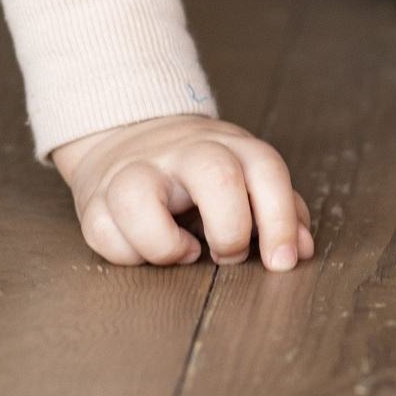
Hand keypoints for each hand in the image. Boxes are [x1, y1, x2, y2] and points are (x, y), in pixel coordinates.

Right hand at [51, 114, 314, 270]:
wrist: (129, 134)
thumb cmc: (200, 174)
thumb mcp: (247, 179)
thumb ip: (280, 211)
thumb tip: (302, 250)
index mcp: (228, 147)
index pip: (266, 171)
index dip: (280, 220)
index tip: (283, 261)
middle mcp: (182, 152)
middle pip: (216, 175)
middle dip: (231, 228)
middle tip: (228, 255)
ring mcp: (134, 170)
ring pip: (136, 198)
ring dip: (165, 245)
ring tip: (184, 253)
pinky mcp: (94, 196)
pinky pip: (104, 232)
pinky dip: (128, 254)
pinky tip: (146, 251)